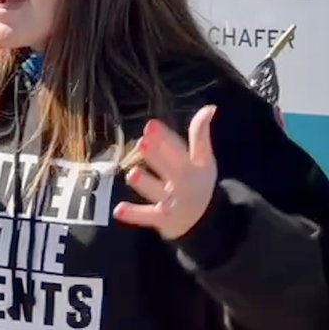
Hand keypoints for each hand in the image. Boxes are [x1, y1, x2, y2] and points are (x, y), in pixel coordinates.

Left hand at [113, 105, 217, 239]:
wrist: (204, 222)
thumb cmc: (198, 183)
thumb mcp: (204, 159)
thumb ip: (201, 134)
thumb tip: (210, 107)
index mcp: (192, 166)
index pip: (178, 149)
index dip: (165, 138)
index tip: (151, 125)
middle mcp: (182, 183)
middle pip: (169, 168)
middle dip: (156, 156)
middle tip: (142, 143)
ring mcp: (171, 202)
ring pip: (157, 192)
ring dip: (146, 184)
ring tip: (133, 174)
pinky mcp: (161, 219)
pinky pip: (146, 216)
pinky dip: (133, 215)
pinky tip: (118, 210)